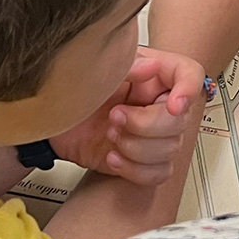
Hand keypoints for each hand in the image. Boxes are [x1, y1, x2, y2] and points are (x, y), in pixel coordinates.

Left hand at [49, 48, 205, 184]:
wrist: (49, 123)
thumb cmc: (70, 91)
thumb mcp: (95, 69)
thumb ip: (126, 66)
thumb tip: (153, 67)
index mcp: (154, 75)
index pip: (190, 75)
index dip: (189, 90)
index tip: (172, 105)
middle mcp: (157, 103)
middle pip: (179, 121)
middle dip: (145, 125)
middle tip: (115, 117)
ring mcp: (152, 134)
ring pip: (170, 149)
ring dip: (135, 148)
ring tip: (110, 135)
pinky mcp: (142, 159)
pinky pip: (158, 173)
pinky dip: (135, 169)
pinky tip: (113, 157)